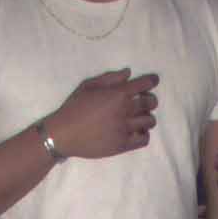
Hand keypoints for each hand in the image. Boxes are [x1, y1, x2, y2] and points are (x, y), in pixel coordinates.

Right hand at [42, 70, 158, 159]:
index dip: (152, 81)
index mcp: (118, 94)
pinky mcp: (123, 145)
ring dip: (146, 117)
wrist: (63, 134)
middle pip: (150, 103)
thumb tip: (129, 73)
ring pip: (150, 121)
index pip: (144, 84)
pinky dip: (144, 134)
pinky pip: (144, 139)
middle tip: (142, 101)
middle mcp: (125, 110)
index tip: (153, 80)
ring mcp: (125, 129)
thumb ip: (110, 78)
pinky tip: (136, 131)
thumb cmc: (74, 107)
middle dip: (149, 99)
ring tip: (138, 117)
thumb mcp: (88, 86)